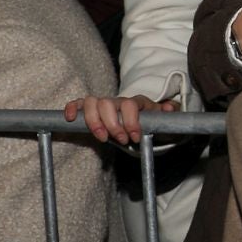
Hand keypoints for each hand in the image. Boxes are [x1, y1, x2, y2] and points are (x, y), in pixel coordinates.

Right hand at [62, 94, 176, 144]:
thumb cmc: (154, 123)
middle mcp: (118, 101)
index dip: (130, 121)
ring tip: (103, 138)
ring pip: (92, 102)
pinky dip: (72, 108)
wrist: (145, 124)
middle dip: (112, 124)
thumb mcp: (165, 121)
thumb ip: (169, 115)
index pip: (129, 104)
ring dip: (94, 121)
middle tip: (121, 140)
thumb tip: (170, 107)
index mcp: (137, 102)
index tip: (134, 137)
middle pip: (108, 103)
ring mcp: (104, 104)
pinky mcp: (92, 110)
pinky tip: (70, 119)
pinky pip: (79, 103)